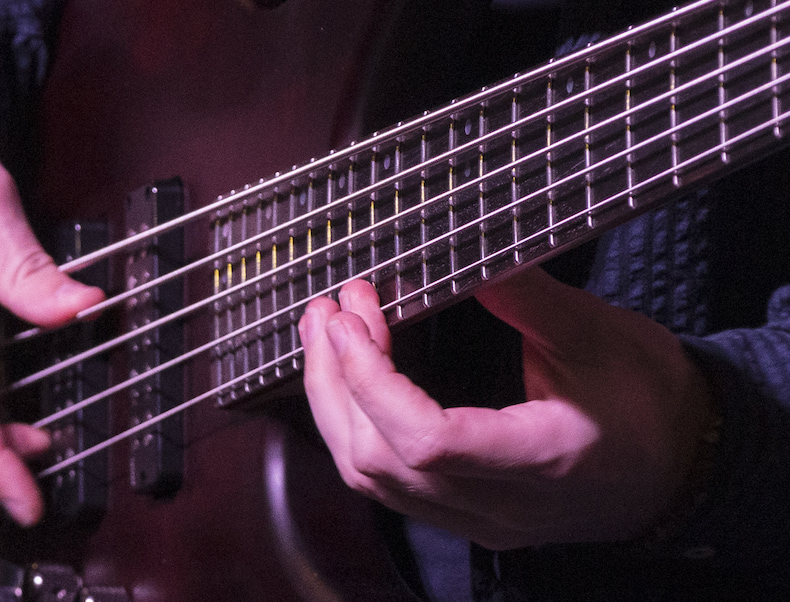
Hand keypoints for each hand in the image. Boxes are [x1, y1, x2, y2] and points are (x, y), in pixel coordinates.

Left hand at [299, 269, 713, 548]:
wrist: (681, 465)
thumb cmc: (650, 402)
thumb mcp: (598, 333)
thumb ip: (525, 295)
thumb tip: (462, 250)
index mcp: (540, 458)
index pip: (427, 440)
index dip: (372, 379)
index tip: (351, 317)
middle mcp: (500, 505)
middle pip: (378, 463)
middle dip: (335, 381)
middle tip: (327, 312)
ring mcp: (479, 519)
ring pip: (373, 480)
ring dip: (336, 404)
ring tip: (326, 338)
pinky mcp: (468, 514)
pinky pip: (390, 483)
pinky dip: (357, 428)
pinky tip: (351, 383)